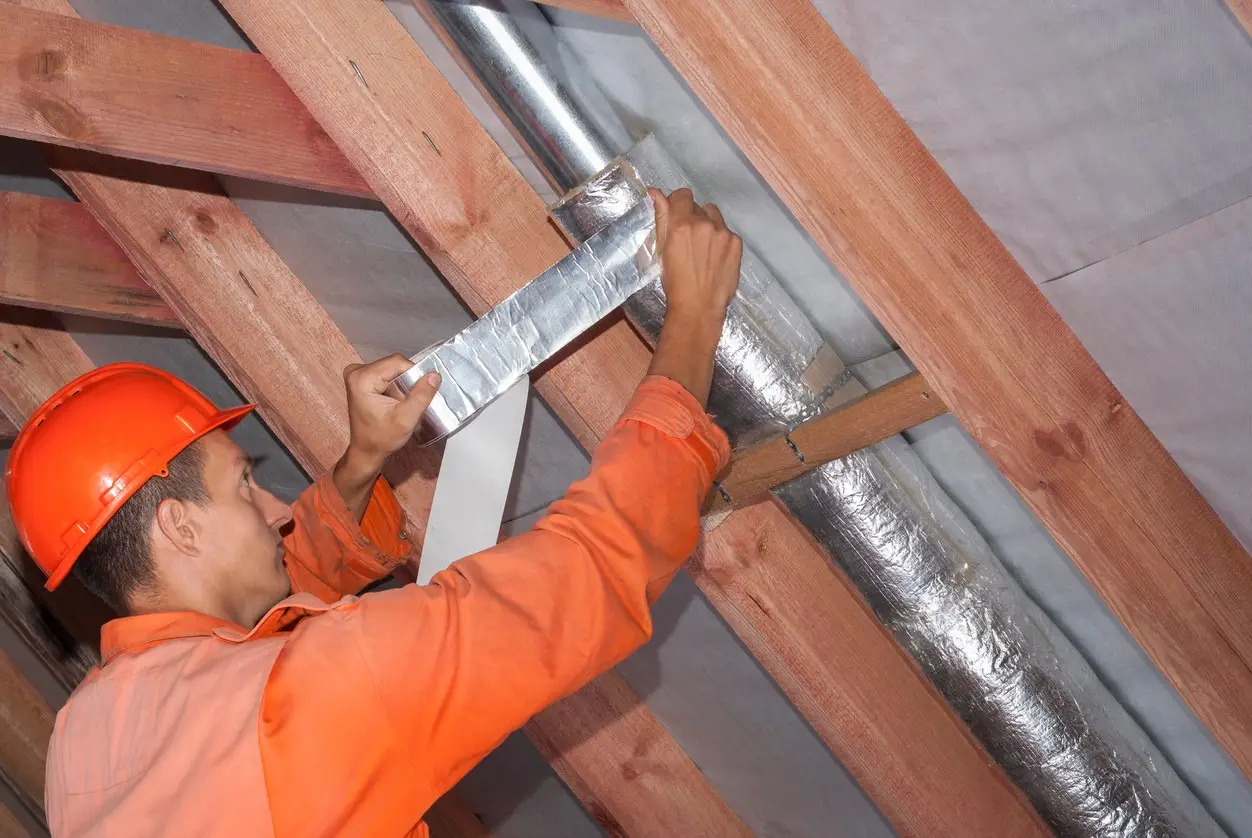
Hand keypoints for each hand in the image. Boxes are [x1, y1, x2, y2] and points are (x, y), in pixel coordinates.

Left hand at [334, 355, 439, 518]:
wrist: (366, 450)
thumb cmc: (382, 438)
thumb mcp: (405, 419)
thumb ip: (420, 396)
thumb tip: (435, 375)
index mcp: (362, 378)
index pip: (398, 362)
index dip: (414, 374)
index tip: (418, 394)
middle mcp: (355, 371)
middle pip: (394, 363)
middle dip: (407, 379)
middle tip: (409, 400)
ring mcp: (356, 373)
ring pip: (392, 367)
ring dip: (402, 382)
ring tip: (402, 401)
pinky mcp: (360, 378)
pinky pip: (386, 372)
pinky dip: (395, 383)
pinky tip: (395, 398)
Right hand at [647, 188, 742, 406]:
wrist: (698, 307)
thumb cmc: (675, 282)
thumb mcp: (662, 250)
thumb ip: (661, 217)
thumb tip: (655, 192)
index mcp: (681, 224)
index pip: (682, 195)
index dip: (678, 204)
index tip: (677, 216)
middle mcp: (704, 224)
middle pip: (698, 206)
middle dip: (692, 218)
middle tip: (689, 240)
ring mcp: (723, 233)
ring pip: (714, 216)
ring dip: (708, 225)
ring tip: (703, 248)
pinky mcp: (736, 243)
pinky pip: (727, 231)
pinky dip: (720, 240)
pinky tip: (714, 257)